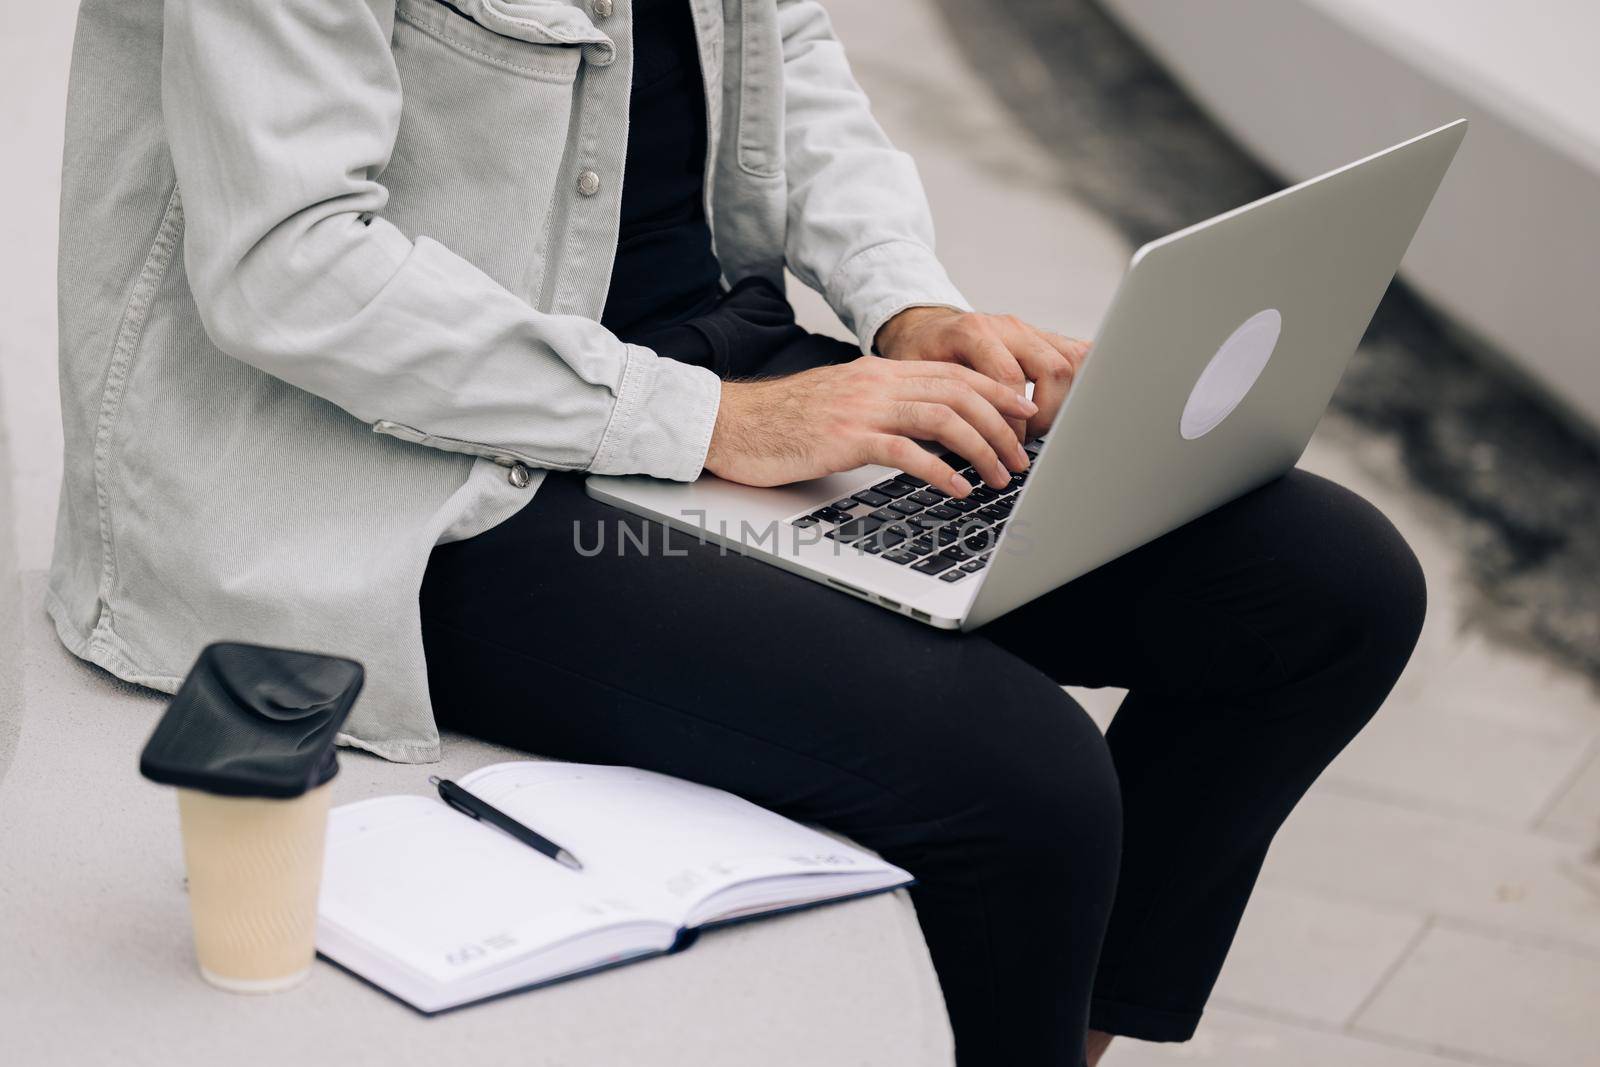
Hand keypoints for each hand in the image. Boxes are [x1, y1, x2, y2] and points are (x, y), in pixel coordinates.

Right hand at [704, 356, 1037, 496]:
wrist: (730, 423)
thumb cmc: (782, 422)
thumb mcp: (841, 403)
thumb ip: (881, 407)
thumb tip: (924, 430)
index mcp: (877, 371)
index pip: (953, 374)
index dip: (995, 393)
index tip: (1023, 414)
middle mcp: (876, 382)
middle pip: (959, 392)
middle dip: (1001, 424)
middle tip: (1022, 455)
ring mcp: (862, 408)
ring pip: (943, 418)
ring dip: (981, 449)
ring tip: (999, 476)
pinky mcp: (845, 438)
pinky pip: (907, 451)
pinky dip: (942, 471)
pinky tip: (957, 488)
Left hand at [875, 307, 1090, 439]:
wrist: (923, 327)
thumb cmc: (919, 354)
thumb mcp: (917, 376)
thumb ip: (941, 401)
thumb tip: (963, 446)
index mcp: (973, 332)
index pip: (1010, 379)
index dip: (1012, 420)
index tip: (1006, 448)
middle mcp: (1006, 327)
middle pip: (1052, 368)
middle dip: (1046, 415)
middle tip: (1025, 442)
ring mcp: (1028, 330)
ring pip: (1071, 361)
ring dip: (1063, 402)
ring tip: (1041, 429)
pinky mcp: (1041, 337)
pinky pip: (1075, 353)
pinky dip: (1081, 379)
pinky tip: (1072, 404)